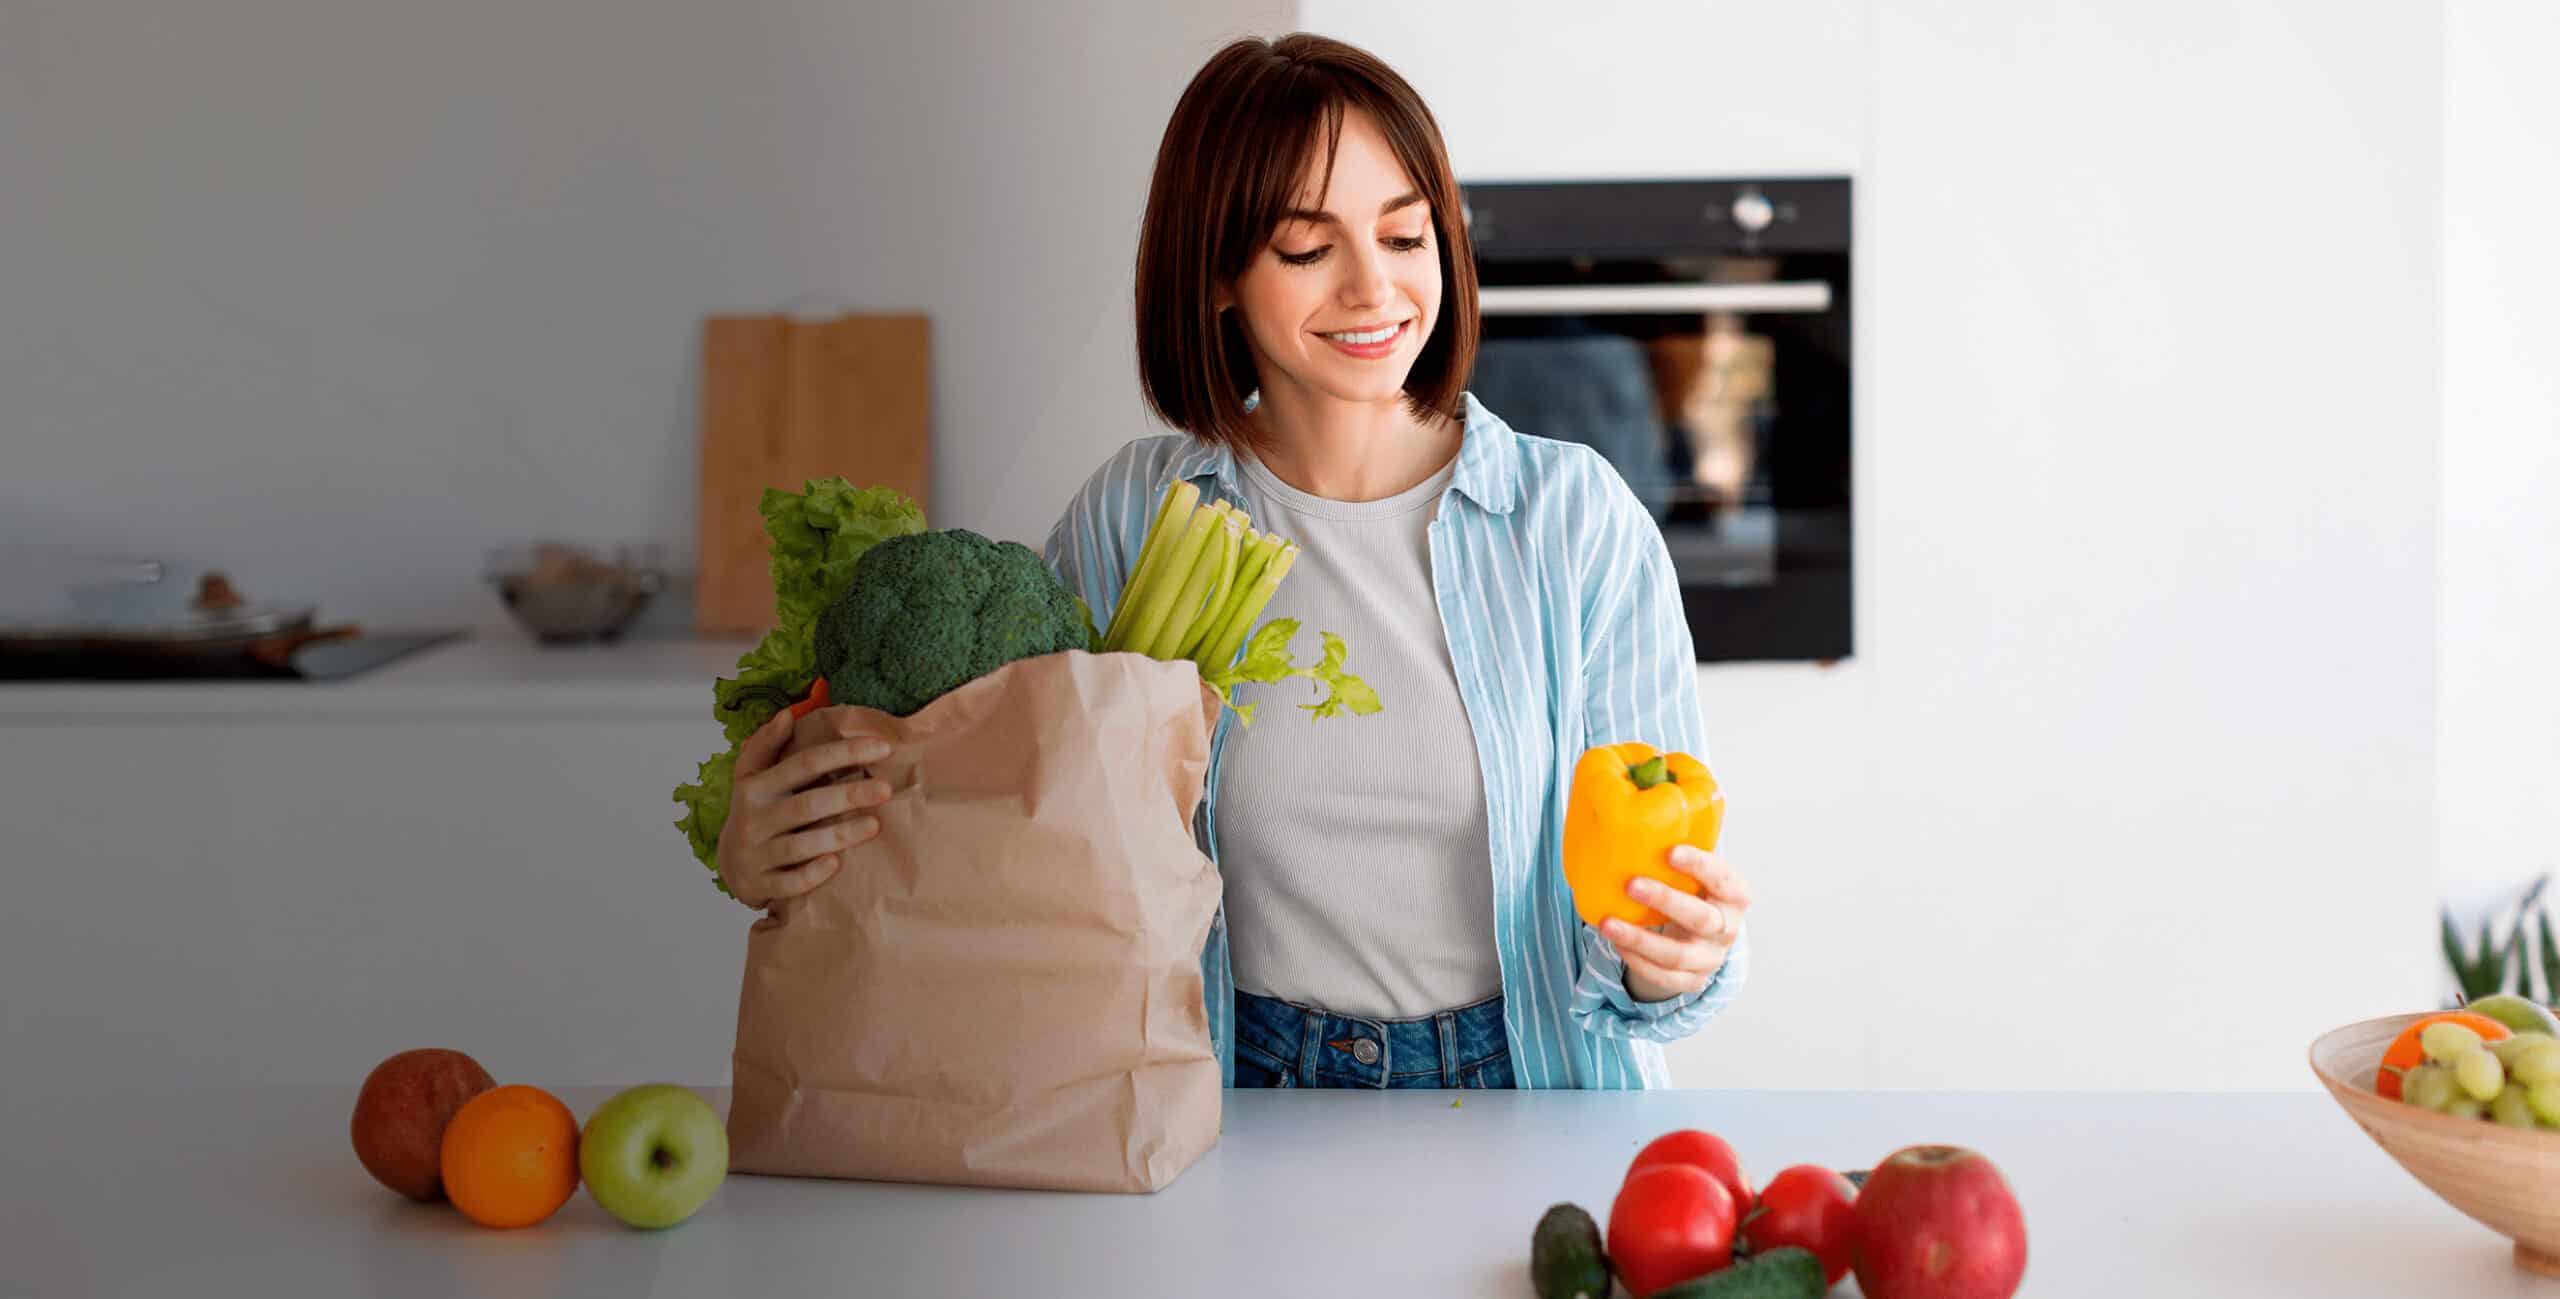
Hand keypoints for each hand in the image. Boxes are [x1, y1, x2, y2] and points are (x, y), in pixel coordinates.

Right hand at [714, 705, 896, 907]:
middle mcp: (754, 820)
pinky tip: (836, 864)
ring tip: (875, 825)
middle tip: (887, 790)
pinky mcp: (761, 886)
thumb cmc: (754, 811)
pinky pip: (789, 883)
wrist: (730, 864)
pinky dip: (812, 874)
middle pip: (807, 804)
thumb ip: (766, 743)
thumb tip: (786, 714)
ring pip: (800, 846)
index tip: (882, 747)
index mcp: (756, 787)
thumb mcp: (750, 775)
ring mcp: (757, 855)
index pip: (804, 763)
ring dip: (838, 835)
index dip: (843, 753)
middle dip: (849, 795)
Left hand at [1599, 846, 1751, 1002]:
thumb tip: (1642, 805)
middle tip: (1631, 884)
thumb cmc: (1692, 892)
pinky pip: (1664, 976)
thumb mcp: (1695, 872)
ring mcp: (1711, 958)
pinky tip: (1617, 942)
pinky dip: (1637, 960)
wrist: (1700, 936)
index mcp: (1735, 896)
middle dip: (1665, 901)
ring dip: (1640, 939)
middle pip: (1701, 919)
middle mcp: (1728, 929)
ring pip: (1678, 955)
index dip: (1700, 866)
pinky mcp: (1693, 980)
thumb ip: (1679, 849)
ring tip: (1608, 922)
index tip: (1670, 851)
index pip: (1723, 879)